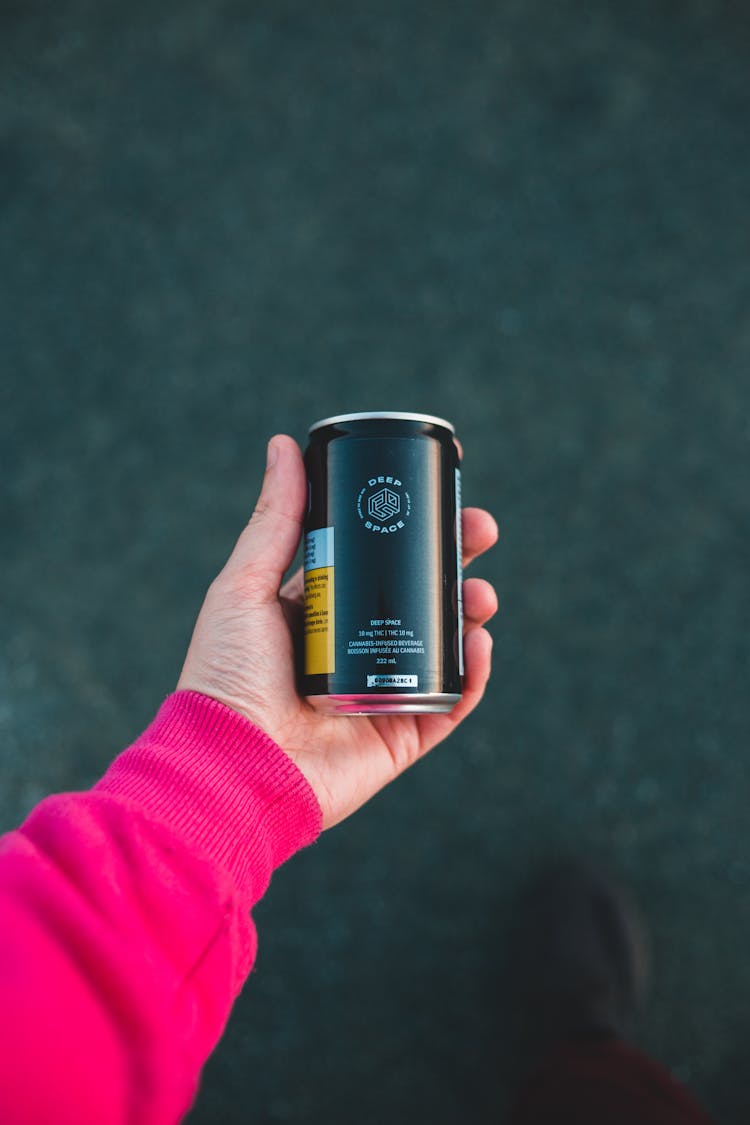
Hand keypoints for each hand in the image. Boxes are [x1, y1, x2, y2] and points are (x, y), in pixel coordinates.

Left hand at [177, 435, 497, 828]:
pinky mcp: (400, 735)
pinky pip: (451, 702)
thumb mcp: (245, 586)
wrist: (230, 767)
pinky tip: (480, 644)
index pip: (377, 561)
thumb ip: (275, 519)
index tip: (442, 494)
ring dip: (471, 612)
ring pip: (443, 644)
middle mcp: (354, 648)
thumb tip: (283, 444)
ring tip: (480, 594)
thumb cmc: (226, 677)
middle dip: (455, 559)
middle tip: (480, 530)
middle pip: (419, 594)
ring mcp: (381, 691)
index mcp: (319, 611)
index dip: (412, 529)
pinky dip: (474, 675)